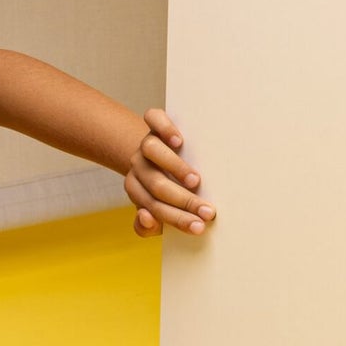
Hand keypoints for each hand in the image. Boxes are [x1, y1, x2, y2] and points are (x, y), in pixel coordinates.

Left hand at [124, 108, 215, 238]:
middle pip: (155, 184)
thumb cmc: (167, 190)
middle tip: (208, 211)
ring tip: (195, 180)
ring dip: (174, 167)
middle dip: (184, 201)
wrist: (163, 156)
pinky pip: (153, 119)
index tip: (199, 227)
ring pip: (151, 150)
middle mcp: (139, 166)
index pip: (152, 207)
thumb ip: (148, 225)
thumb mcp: (159, 211)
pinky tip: (179, 141)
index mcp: (137, 189)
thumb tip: (145, 217)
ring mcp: (146, 144)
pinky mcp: (155, 124)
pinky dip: (164, 128)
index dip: (177, 219)